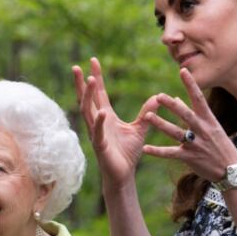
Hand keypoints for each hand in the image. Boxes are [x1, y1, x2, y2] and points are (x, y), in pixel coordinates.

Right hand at [72, 57, 156, 186]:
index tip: (93, 60)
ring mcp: (97, 134)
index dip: (96, 77)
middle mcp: (98, 122)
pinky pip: (98, 132)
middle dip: (83, 83)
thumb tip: (158, 97)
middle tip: (78, 66)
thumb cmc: (128, 153)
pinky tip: (101, 112)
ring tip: (90, 81)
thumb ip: (146, 112)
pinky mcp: (100, 146)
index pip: (99, 93)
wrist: (123, 175)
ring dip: (88, 96)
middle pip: (87, 99)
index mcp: (106, 117)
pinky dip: (99, 122)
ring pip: (88, 112)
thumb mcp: (140, 128)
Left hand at [141, 68, 236, 180]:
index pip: (199, 98)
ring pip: (176, 132)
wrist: (231, 170)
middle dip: (172, 105)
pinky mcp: (190, 157)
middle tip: (159, 96)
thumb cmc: (220, 145)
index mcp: (209, 120)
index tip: (182, 70)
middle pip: (185, 114)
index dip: (191, 84)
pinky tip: (145, 148)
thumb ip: (192, 113)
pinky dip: (158, 151)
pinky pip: (171, 153)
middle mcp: (202, 130)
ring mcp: (196, 144)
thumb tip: (176, 99)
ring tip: (147, 116)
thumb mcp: (211, 127)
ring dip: (161, 124)